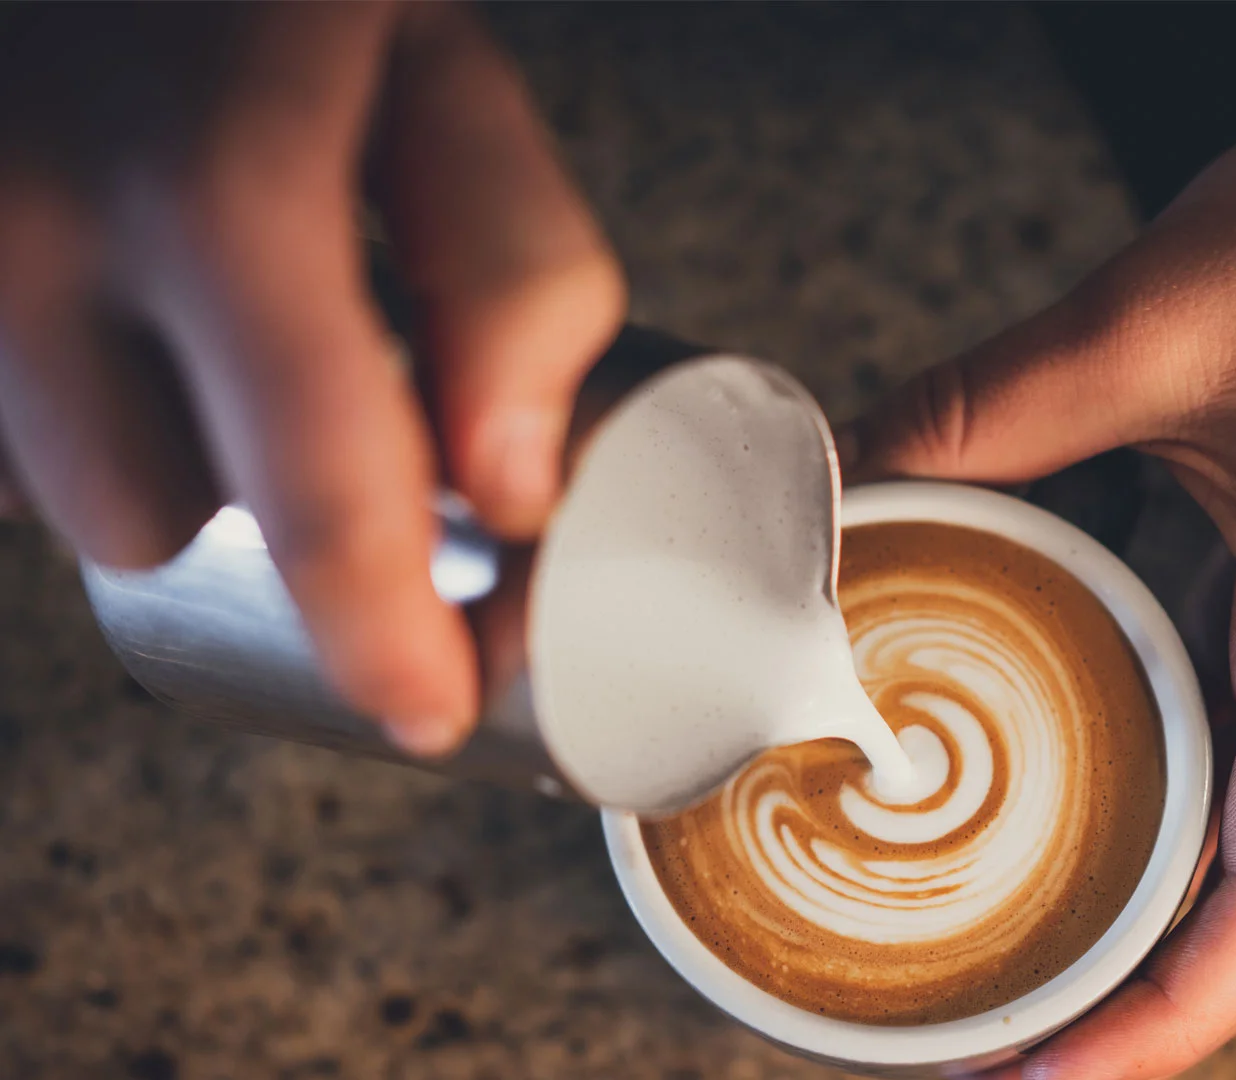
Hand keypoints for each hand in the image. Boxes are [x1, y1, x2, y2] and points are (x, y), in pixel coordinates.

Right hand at [0, 4, 623, 752]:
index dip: (378, 634)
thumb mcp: (440, 68)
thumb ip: (514, 269)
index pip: (314, 488)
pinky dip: (41, 393)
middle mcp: (28, 222)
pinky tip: (102, 298)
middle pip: (143, 518)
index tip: (424, 710)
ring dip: (130, 444)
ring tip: (187, 313)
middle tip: (301, 391)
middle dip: (235, 497)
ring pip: (30, 481)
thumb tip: (514, 495)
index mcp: (219, 178)